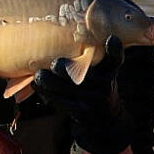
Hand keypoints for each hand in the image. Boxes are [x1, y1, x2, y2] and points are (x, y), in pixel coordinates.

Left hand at [32, 36, 131, 153]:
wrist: (104, 118)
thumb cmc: (96, 85)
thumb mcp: (102, 71)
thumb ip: (91, 57)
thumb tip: (62, 34)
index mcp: (110, 72)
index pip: (116, 60)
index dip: (114, 50)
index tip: (110, 39)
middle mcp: (105, 86)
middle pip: (85, 75)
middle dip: (65, 68)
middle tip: (56, 62)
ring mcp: (92, 100)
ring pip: (66, 88)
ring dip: (48, 80)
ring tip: (39, 73)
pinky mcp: (80, 111)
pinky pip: (58, 100)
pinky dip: (45, 91)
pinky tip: (37, 84)